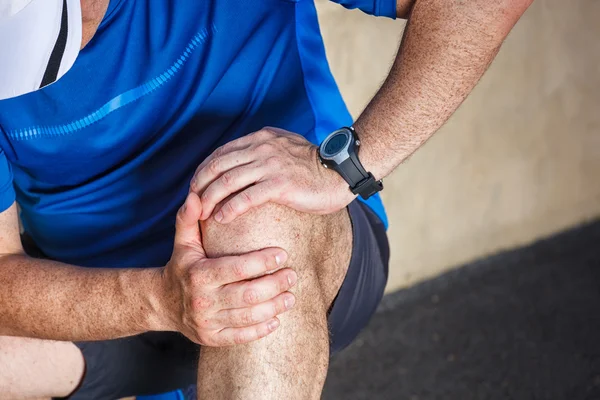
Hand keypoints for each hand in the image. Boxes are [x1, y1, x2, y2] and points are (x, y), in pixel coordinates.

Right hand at [158, 192, 296, 345]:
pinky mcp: (211, 338)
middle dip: (275, 285)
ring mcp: (207, 322)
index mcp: (199, 274)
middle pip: (247, 295)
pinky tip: (277, 320)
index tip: (283, 253)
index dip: (262, 261)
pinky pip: (240, 336)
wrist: (161, 303)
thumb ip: (189, 219)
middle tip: (293, 275)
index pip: (236, 268)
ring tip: (291, 297)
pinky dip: (261, 330)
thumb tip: (195, 195)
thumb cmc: (181, 266)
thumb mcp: (183, 242)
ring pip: (248, 317)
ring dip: (274, 307)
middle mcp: (203, 300)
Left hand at [190, 127, 355, 222]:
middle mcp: (262, 147)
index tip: (196, 187)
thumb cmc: (314, 166)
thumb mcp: (286, 147)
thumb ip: (265, 149)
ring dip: (210, 199)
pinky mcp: (280, 183)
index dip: (204, 170)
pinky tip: (221, 218)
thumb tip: (246, 159)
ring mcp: (271, 164)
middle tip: (192, 203)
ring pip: (228, 181)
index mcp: (261, 138)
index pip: (221, 152)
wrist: (341, 173)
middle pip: (218, 165)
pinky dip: (230, 208)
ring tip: (202, 214)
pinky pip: (246, 197)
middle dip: (200, 185)